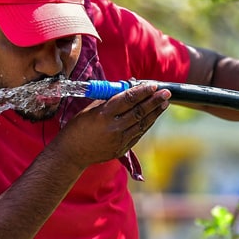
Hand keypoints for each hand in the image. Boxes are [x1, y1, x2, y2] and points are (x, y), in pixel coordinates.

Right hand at [56, 83, 171, 165]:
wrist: (71, 153)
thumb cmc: (78, 127)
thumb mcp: (90, 109)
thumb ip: (109, 99)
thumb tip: (127, 88)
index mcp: (104, 114)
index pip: (129, 99)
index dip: (143, 91)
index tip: (153, 85)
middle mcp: (114, 128)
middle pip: (139, 111)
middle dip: (154, 101)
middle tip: (166, 93)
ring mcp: (119, 140)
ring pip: (142, 124)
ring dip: (155, 113)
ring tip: (164, 103)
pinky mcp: (121, 149)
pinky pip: (138, 134)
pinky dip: (146, 124)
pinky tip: (152, 117)